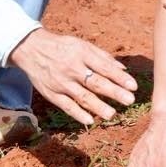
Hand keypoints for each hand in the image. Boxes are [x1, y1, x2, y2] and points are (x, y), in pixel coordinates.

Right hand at [8, 28, 136, 124]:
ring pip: (82, 97)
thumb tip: (123, 70)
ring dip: (98, 106)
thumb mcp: (82, 45)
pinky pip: (66, 106)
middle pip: (95, 83)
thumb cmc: (62, 47)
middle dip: (114, 92)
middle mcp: (72, 69)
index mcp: (81, 54)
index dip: (119, 78)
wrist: (31, 49)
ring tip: (113, 114)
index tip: (134, 86)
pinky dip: (78, 114)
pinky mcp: (52, 94)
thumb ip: (102, 57)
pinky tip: (90, 120)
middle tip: (130, 100)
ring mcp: (61, 83)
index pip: (104, 68)